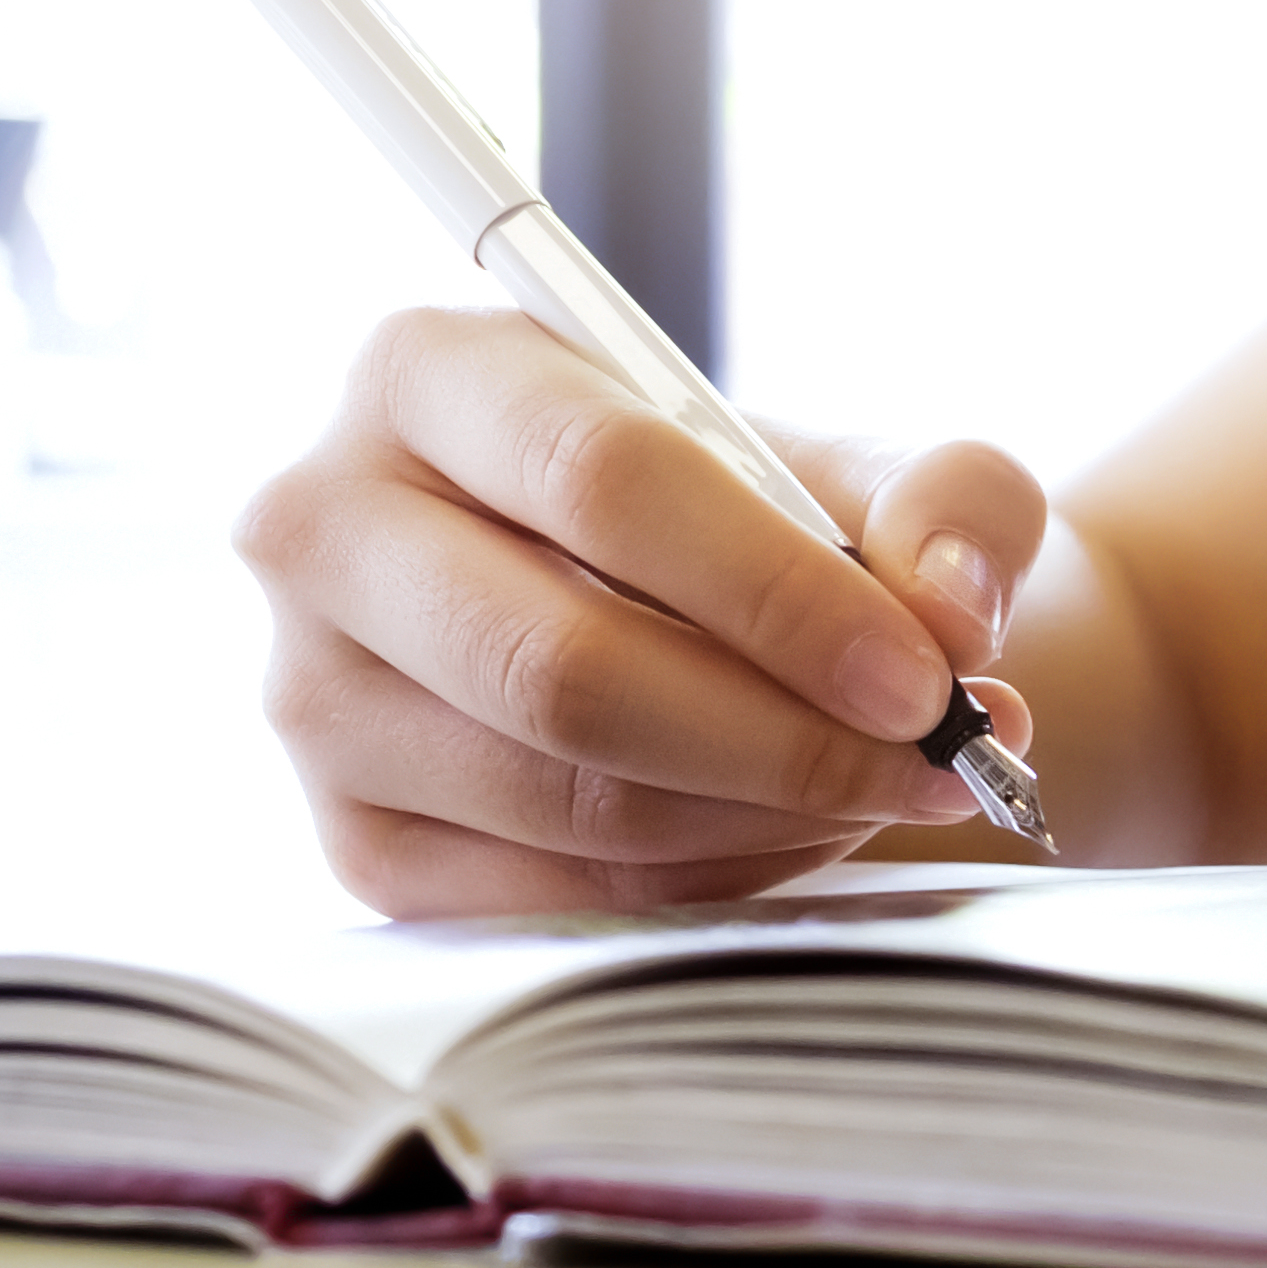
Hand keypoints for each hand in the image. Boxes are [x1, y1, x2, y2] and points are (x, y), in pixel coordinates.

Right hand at [239, 306, 1044, 916]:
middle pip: (559, 667)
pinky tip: (799, 831)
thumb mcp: (880, 464)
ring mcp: (315, 699)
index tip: (925, 676)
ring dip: (768, 817)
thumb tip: (951, 608)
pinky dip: (715, 881)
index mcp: (422, 371)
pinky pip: (558, 896)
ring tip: (891, 788)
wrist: (713, 619)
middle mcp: (324, 527)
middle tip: (932, 761)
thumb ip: (951, 500)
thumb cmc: (776, 520)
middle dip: (782, 737)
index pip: (598, 480)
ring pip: (566, 798)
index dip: (777, 594)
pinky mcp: (358, 844)